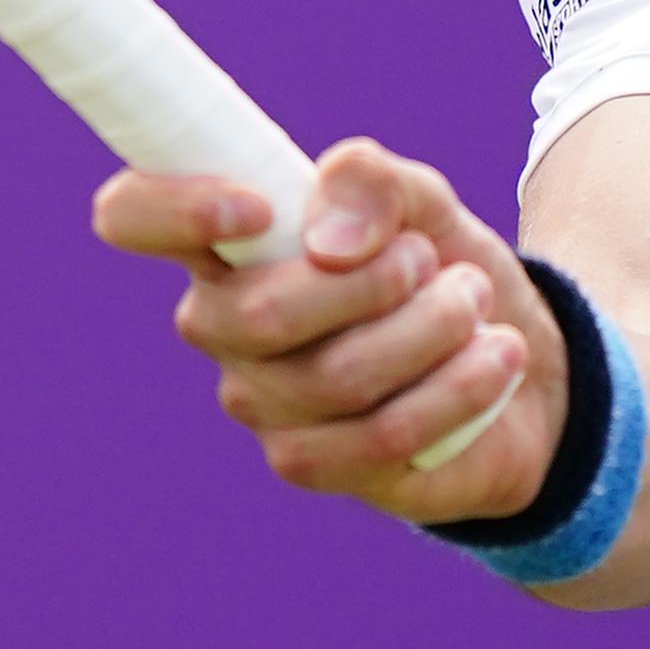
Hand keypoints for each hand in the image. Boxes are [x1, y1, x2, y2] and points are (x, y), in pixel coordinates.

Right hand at [90, 138, 562, 526]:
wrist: (516, 358)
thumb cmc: (440, 265)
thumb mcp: (424, 201)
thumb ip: (375, 183)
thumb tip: (330, 239)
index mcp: (225, 241)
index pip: (133, 215)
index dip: (171, 208)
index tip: (259, 206)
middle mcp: (222, 325)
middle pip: (260, 312)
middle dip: (374, 280)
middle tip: (432, 261)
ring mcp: (261, 402)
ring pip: (336, 376)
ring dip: (433, 327)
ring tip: (474, 301)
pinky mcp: (312, 465)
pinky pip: (380, 436)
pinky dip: (457, 387)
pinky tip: (494, 358)